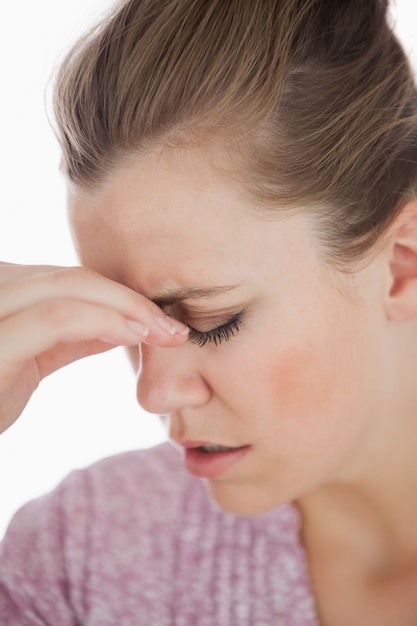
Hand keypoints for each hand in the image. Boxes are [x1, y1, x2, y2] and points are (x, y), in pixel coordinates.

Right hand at [0, 262, 187, 432]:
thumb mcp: (31, 358)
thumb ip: (70, 335)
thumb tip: (119, 323)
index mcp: (4, 288)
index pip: (70, 280)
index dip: (121, 295)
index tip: (164, 321)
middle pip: (74, 278)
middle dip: (132, 300)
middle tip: (176, 328)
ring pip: (68, 288)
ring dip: (126, 308)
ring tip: (164, 332)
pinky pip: (55, 318)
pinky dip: (101, 321)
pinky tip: (133, 336)